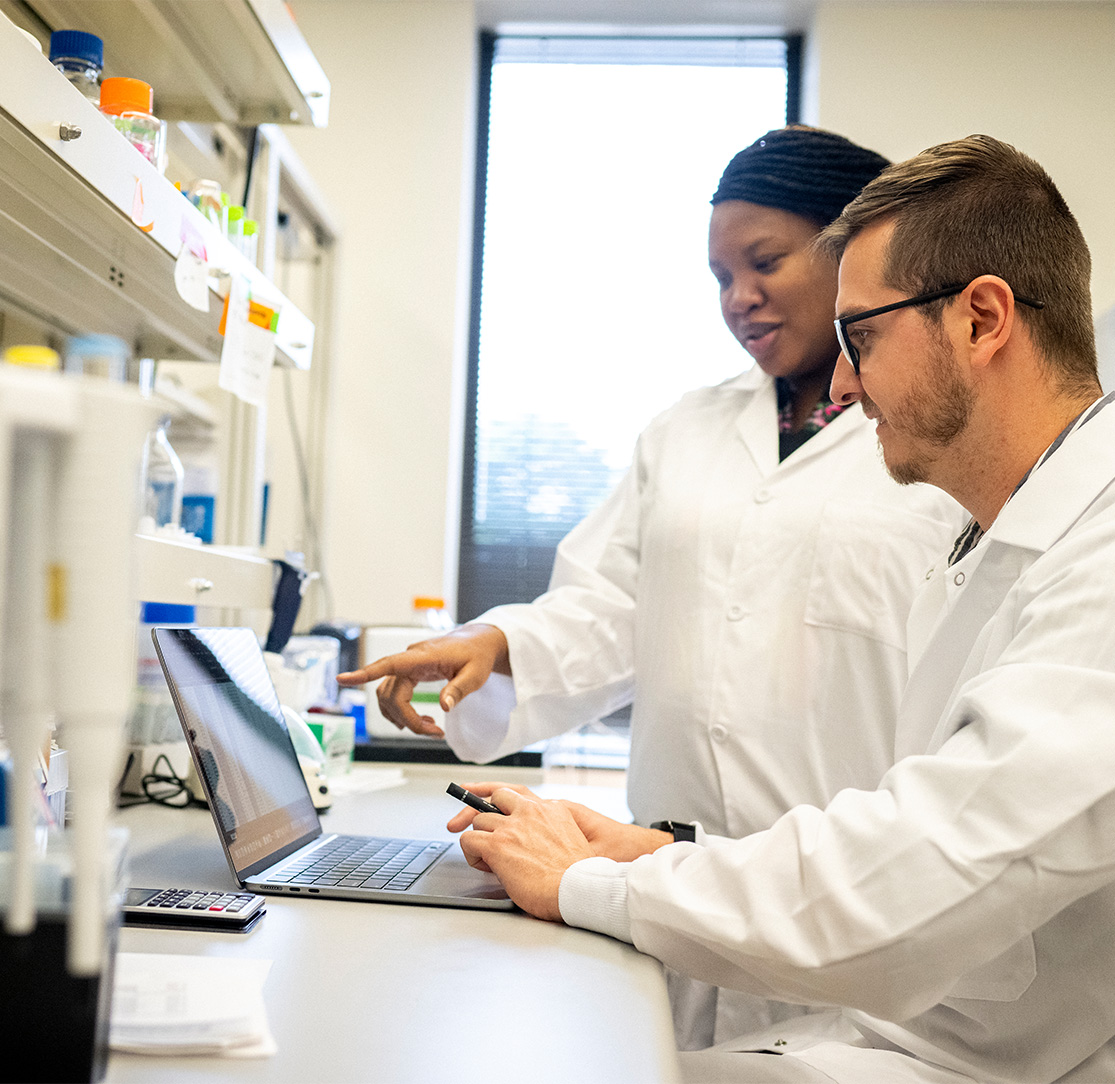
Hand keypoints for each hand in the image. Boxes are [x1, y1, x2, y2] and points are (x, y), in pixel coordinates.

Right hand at [337, 624, 509, 737]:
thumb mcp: (476, 674)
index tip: (343, 679)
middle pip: (392, 695)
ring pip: (389, 697)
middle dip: (408, 720)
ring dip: (403, 718)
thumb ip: (459, 689)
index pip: (390, 664)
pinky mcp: (409, 673)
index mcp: (424, 656)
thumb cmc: (477, 655)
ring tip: (430, 728)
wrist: (478, 644)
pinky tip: (421, 721)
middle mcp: (411, 659)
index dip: (365, 673)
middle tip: (435, 733)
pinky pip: (394, 695)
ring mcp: (408, 666)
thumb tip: (444, 706)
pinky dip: (402, 712)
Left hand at [456, 786, 593, 921]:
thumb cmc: (577, 875)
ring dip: (482, 837)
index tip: (504, 818)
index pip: (520, 796)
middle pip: (497, 799)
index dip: (508, 808)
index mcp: (551, 809)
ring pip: (479, 820)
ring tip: (490, 857)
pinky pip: (468, 840)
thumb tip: (537, 840)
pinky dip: (471, 853)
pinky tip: (483, 865)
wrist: (577, 888)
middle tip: (492, 835)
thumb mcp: (572, 838)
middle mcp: (530, 812)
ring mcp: (512, 827)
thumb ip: (552, 830)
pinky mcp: (497, 845)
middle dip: (492, 816)